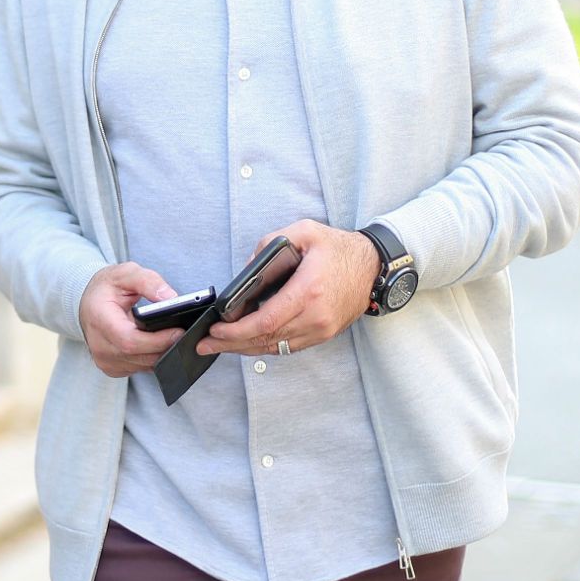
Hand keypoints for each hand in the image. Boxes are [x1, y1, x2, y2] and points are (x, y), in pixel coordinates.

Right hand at [78, 262, 181, 377]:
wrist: (88, 302)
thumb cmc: (107, 287)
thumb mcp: (126, 273)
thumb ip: (149, 281)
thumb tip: (170, 297)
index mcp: (100, 320)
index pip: (129, 340)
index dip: (157, 340)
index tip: (178, 331)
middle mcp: (99, 345)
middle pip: (139, 356)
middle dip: (165, 346)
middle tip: (185, 334)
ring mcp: (104, 360)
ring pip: (142, 365)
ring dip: (161, 354)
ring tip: (175, 336)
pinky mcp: (112, 368)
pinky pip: (140, 368)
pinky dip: (153, 357)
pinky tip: (160, 343)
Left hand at [199, 220, 377, 356]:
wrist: (374, 266)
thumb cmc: (339, 248)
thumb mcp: (304, 232)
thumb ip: (270, 245)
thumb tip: (247, 268)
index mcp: (308, 291)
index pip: (265, 322)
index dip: (235, 331)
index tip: (215, 330)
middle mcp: (315, 316)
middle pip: (266, 340)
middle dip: (231, 344)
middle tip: (205, 344)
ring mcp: (321, 329)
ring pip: (276, 348)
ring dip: (245, 348)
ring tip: (220, 345)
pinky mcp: (324, 334)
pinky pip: (289, 346)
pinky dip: (266, 345)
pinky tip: (248, 342)